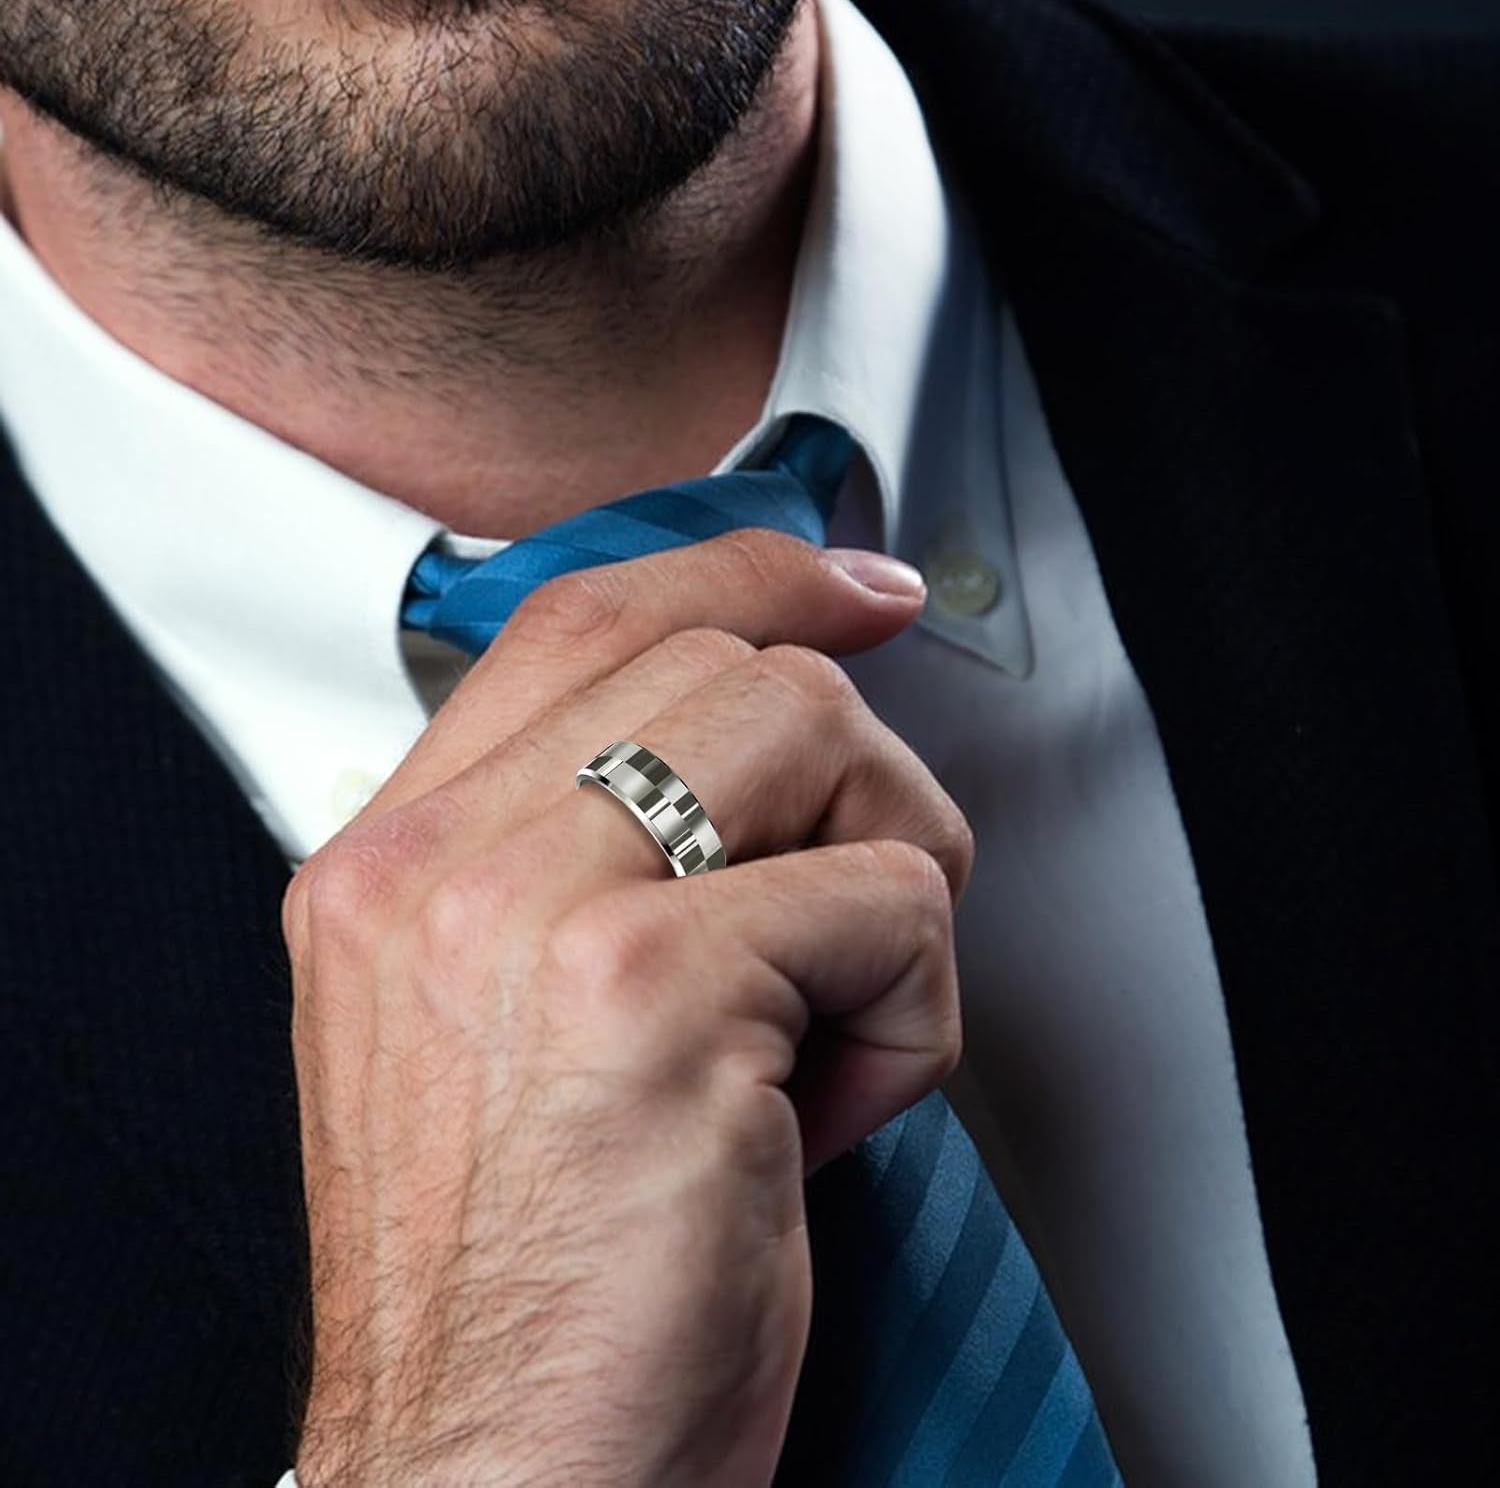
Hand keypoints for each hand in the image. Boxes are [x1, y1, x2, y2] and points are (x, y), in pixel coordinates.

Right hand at [285, 531, 974, 1487]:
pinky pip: (882, 900)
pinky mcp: (653, 999)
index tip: (850, 586)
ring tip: (838, 1018)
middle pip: (728, 660)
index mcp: (398, 864)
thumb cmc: (520, 1276)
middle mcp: (445, 869)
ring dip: (890, 876)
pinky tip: (836, 1110)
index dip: (740, 569)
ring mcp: (536, 918)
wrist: (493, 1478)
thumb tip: (748, 753)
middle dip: (856, 771)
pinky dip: (909, 1004)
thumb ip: (582, 868)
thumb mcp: (501, 1031)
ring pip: (815, 734)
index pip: (580, 617)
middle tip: (861, 903)